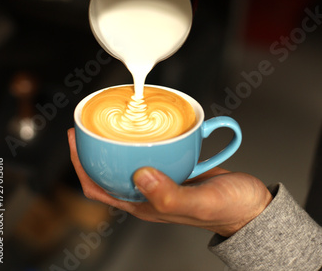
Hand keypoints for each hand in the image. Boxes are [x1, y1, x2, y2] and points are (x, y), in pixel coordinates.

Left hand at [68, 128, 271, 236]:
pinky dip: (147, 134)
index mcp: (146, 205)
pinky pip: (154, 148)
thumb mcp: (200, 202)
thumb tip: (140, 175)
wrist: (253, 205)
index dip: (81, 166)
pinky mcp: (177, 166)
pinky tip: (151, 120)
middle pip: (110, 171)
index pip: (99, 188)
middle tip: (88, 123)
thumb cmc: (229, 210)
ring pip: (130, 158)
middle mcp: (149, 192)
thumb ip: (170, 193)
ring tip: (112, 118)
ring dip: (118, 140)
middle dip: (94, 149)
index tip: (75, 140)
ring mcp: (162, 178)